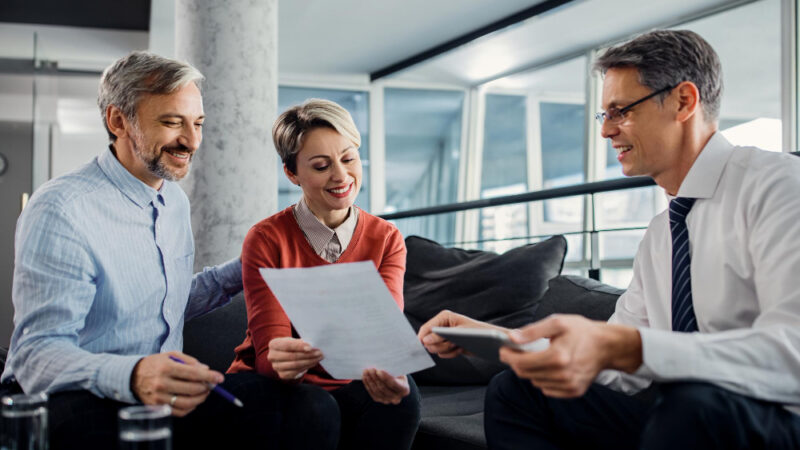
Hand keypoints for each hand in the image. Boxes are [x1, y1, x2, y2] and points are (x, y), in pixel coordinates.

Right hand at [131, 351, 222, 416]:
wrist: (132, 376)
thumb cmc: (155, 364)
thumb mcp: (171, 355)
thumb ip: (190, 361)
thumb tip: (206, 369)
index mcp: (166, 367)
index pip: (193, 373)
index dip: (209, 376)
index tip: (220, 378)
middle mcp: (162, 383)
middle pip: (192, 389)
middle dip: (206, 387)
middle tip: (211, 385)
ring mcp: (159, 397)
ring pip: (187, 403)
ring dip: (200, 398)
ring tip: (204, 392)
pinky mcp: (157, 407)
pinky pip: (179, 412)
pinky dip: (190, 408)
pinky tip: (193, 400)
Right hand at [267, 337, 322, 380]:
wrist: (285, 355)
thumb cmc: (291, 345)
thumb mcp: (294, 340)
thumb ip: (300, 342)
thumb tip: (311, 345)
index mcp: (273, 344)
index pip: (287, 345)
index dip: (299, 346)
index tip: (311, 347)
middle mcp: (272, 356)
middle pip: (292, 356)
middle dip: (308, 355)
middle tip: (319, 353)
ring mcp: (276, 367)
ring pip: (295, 365)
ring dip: (309, 361)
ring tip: (319, 358)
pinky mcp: (282, 375)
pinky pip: (296, 372)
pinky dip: (306, 367)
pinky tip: (313, 363)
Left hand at [362, 369, 409, 404]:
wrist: (395, 380)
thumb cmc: (397, 372)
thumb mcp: (398, 370)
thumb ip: (392, 368)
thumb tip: (382, 363)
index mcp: (404, 389)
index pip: (394, 384)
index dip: (386, 378)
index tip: (379, 371)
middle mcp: (397, 398)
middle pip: (384, 388)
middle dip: (376, 378)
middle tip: (371, 369)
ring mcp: (388, 400)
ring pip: (377, 391)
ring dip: (370, 380)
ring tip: (366, 371)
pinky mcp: (380, 400)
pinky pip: (372, 393)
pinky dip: (368, 385)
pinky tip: (365, 377)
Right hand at [418, 309, 500, 357]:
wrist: (489, 342)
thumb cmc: (478, 332)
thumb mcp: (458, 333)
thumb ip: (440, 336)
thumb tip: (425, 341)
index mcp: (444, 317)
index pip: (426, 328)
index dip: (424, 338)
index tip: (427, 346)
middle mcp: (442, 325)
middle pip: (428, 340)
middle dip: (440, 345)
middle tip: (452, 343)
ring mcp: (445, 336)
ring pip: (435, 348)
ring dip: (446, 350)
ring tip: (458, 345)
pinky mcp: (448, 344)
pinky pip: (442, 353)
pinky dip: (450, 354)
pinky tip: (459, 349)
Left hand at [499, 314, 641, 397]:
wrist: (608, 346)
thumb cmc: (582, 331)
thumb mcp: (557, 323)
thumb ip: (532, 331)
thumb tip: (512, 338)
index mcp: (557, 357)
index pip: (521, 362)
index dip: (508, 356)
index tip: (502, 350)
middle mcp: (562, 375)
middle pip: (526, 374)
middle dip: (516, 363)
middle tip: (514, 352)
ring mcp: (568, 385)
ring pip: (535, 382)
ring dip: (530, 371)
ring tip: (534, 357)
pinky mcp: (573, 391)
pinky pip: (547, 389)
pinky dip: (543, 379)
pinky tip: (548, 367)